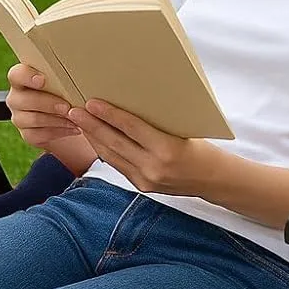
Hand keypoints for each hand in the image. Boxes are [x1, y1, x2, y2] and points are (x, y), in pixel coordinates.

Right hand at [5, 64, 80, 150]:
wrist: (69, 118)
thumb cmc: (67, 93)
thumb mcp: (65, 82)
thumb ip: (63, 76)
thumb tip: (80, 72)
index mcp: (22, 79)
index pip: (16, 75)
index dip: (27, 77)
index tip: (42, 80)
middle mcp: (17, 98)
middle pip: (24, 100)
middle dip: (47, 103)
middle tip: (67, 106)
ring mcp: (19, 117)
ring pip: (32, 119)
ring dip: (56, 120)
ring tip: (75, 120)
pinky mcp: (27, 134)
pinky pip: (38, 135)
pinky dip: (58, 132)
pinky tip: (73, 129)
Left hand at [67, 99, 216, 196]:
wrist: (213, 180)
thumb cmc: (202, 148)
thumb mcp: (184, 130)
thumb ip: (157, 122)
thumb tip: (129, 102)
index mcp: (167, 149)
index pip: (131, 128)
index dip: (109, 114)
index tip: (91, 102)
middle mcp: (153, 167)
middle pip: (115, 143)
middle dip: (92, 125)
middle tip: (74, 109)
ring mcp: (146, 179)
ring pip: (112, 156)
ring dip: (94, 138)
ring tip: (80, 121)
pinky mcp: (142, 186)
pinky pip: (118, 165)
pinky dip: (105, 150)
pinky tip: (96, 138)